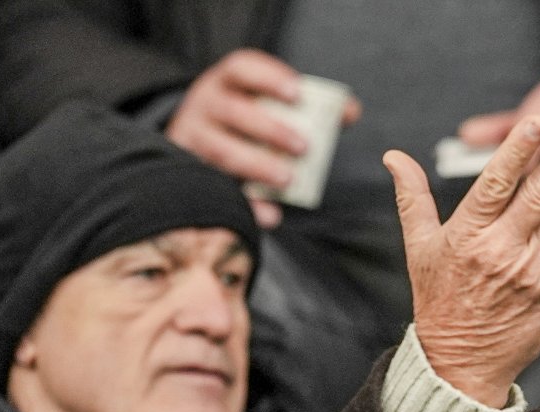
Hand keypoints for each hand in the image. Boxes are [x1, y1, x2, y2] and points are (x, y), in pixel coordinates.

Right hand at [165, 49, 360, 227]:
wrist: (195, 141)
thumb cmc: (247, 118)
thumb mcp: (269, 105)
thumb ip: (310, 108)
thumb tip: (349, 111)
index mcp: (228, 81)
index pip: (242, 68)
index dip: (268, 77)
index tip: (297, 92)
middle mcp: (204, 104)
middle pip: (233, 111)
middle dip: (269, 129)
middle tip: (303, 147)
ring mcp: (192, 137)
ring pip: (219, 150)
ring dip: (256, 166)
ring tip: (287, 180)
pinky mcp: (189, 172)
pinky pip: (216, 190)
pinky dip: (246, 205)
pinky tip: (270, 215)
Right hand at [385, 116, 539, 406]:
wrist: (463, 361)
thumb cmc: (439, 299)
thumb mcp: (418, 248)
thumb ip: (412, 197)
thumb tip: (393, 156)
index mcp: (467, 238)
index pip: (495, 185)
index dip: (517, 151)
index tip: (537, 121)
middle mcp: (502, 253)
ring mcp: (532, 272)